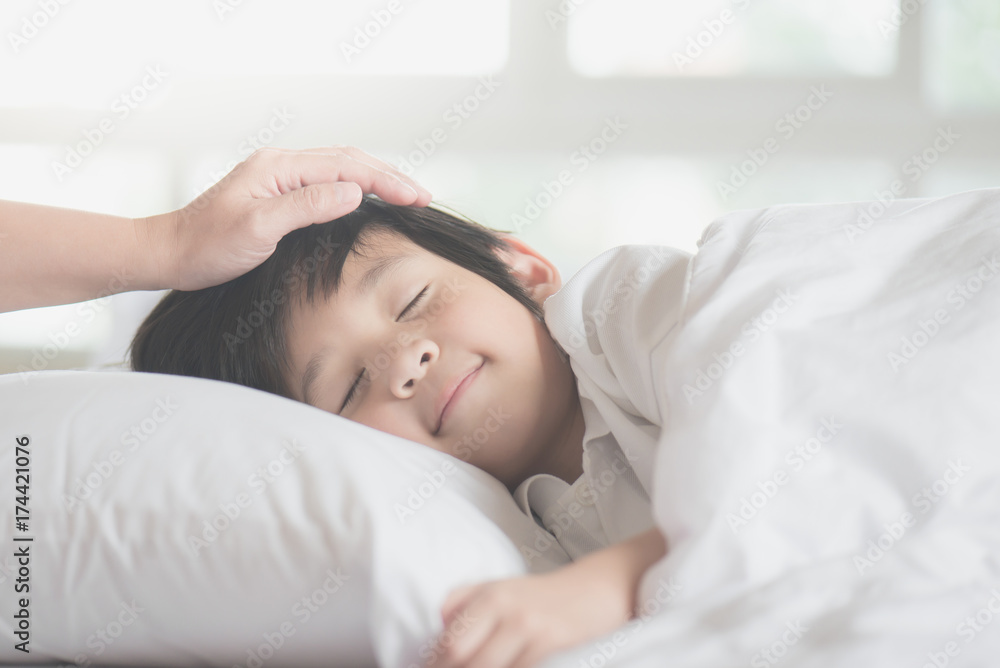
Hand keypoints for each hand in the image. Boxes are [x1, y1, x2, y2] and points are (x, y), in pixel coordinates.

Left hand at [138, 146, 431, 290]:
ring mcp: (279, 178)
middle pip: (349, 161)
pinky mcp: (278, 194)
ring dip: (376, 180)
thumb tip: (354, 191)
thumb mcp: (259, 229)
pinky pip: (326, 183)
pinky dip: (356, 189)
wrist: (171, 254)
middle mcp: (282, 165)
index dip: (388, 181)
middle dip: (390, 177)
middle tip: (423, 197)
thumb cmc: (207, 246)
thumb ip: (308, 206)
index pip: (348, 167)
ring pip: (340, 170)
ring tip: (407, 196)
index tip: (418, 198)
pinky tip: (367, 201)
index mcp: (280, 167)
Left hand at [425, 566, 631, 667]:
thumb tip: (437, 631)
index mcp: (489, 595)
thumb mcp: (501, 588)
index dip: (435, 665)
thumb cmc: (545, 596)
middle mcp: (507, 608)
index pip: (449, 641)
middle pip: (462, 658)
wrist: (596, 588)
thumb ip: (463, 603)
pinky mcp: (553, 643)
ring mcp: (531, 627)